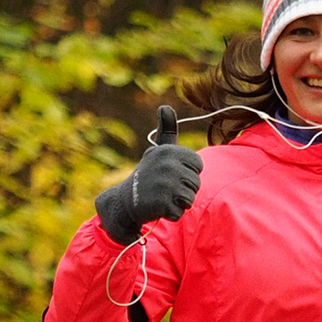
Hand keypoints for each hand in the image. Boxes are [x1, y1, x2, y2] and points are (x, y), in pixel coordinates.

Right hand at [94, 105, 202, 245]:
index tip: (170, 173)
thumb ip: (167, 130)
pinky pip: (179, 212)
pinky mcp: (162, 202)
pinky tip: (157, 207)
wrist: (124, 201)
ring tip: (161, 197)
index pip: (198, 165)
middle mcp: (168, 164)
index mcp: (169, 150)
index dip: (187, 173)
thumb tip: (165, 106)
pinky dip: (170, 214)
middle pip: (196, 183)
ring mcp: (165, 183)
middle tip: (164, 188)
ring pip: (190, 199)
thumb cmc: (148, 175)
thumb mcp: (158, 151)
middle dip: (183, 190)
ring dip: (177, 203)